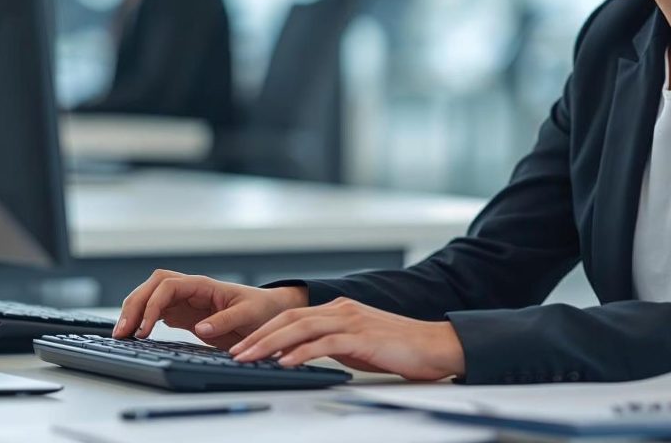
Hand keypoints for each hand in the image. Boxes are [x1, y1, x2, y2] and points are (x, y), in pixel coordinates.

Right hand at [113, 270, 307, 348]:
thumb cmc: (262, 309)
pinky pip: (157, 312)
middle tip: (122, 332)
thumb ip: (225, 319)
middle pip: (151, 288)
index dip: (152, 304)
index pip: (167, 285)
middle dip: (133, 306)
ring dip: (134, 313)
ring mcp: (186, 302)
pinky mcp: (185, 315)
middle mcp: (190, 290)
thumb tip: (201, 328)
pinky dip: (143, 321)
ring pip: (150, 298)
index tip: (146, 328)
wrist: (271, 314)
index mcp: (204, 285)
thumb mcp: (249, 314)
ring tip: (123, 335)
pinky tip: (135, 334)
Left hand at [229, 297, 464, 380]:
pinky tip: (285, 362)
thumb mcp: (356, 346)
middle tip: (234, 352)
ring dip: (270, 344)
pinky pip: (324, 343)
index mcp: (339, 309)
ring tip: (249, 357)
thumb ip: (330, 346)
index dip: (263, 330)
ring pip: (300, 327)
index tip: (242, 346)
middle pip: (289, 318)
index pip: (291, 316)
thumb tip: (300, 357)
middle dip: (257, 336)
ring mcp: (351, 320)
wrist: (436, 346)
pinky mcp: (362, 336)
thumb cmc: (400, 348)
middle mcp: (341, 309)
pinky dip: (301, 352)